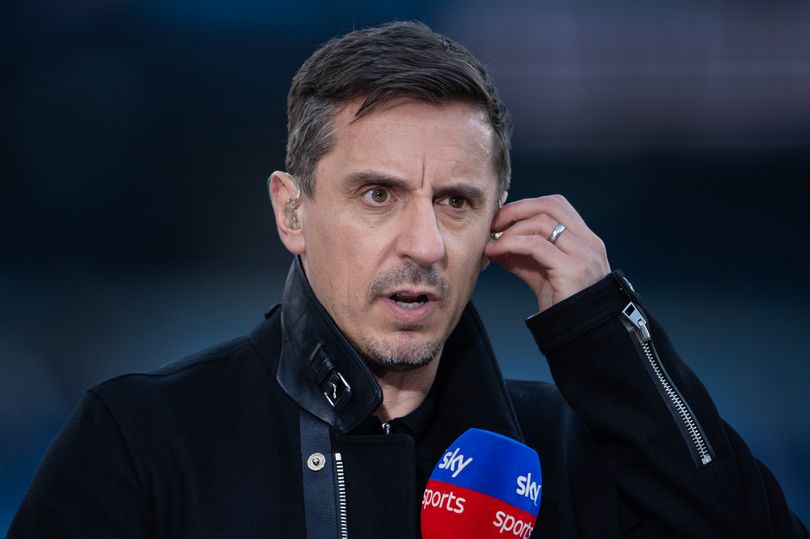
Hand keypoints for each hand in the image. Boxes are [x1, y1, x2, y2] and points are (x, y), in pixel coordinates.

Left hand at [484, 194, 610, 312]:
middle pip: (550, 205)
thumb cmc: (563, 305)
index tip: (502, 219)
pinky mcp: (573, 269)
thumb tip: (494, 245)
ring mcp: (583, 254)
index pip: (555, 205)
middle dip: (516, 210)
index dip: (525, 206)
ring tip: (492, 243)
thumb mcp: (541, 274)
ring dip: (511, 230)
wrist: (582, 335)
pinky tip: (496, 252)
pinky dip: (511, 244)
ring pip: (542, 222)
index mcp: (584, 239)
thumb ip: (523, 257)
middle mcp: (588, 242)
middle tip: (493, 224)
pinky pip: (536, 245)